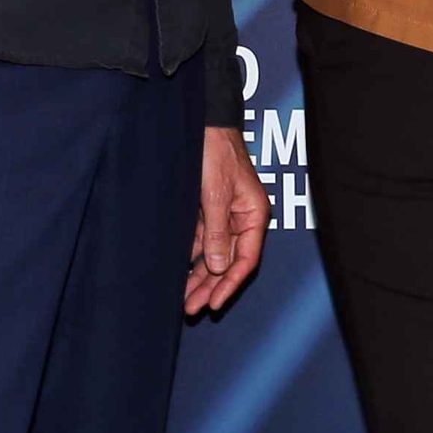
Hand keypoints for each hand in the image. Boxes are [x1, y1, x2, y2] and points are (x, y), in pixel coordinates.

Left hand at [185, 126, 268, 314]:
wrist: (203, 123)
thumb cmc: (216, 152)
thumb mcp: (216, 194)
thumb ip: (217, 232)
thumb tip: (216, 267)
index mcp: (255, 215)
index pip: (246, 260)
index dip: (230, 284)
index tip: (214, 304)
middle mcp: (242, 218)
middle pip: (228, 262)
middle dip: (210, 286)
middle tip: (191, 309)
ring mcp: (224, 215)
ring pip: (213, 254)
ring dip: (198, 276)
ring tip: (182, 298)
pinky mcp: (207, 209)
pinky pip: (200, 240)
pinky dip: (190, 256)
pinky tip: (178, 272)